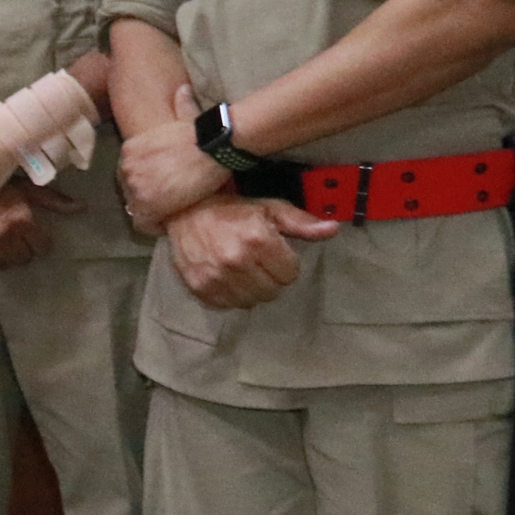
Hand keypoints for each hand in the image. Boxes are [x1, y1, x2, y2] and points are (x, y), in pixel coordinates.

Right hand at [0, 185, 76, 270]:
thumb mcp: (27, 188)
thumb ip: (54, 201)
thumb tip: (82, 208)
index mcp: (22, 220)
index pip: (43, 247)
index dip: (42, 242)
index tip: (38, 237)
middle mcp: (5, 236)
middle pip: (26, 258)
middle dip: (27, 249)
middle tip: (21, 239)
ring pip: (8, 264)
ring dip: (10, 257)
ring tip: (7, 245)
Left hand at [122, 85, 236, 231]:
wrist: (213, 146)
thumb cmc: (204, 133)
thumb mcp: (185, 115)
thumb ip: (179, 106)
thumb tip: (183, 89)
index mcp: (130, 148)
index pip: (129, 174)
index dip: (145, 185)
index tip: (161, 191)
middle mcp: (125, 166)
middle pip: (130, 192)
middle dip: (147, 199)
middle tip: (168, 204)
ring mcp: (133, 185)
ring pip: (136, 209)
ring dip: (152, 213)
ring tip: (171, 215)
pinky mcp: (145, 203)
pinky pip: (144, 224)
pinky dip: (156, 226)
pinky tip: (170, 224)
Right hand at [163, 193, 339, 309]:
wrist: (182, 212)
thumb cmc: (230, 209)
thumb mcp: (269, 208)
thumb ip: (301, 222)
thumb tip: (331, 229)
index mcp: (258, 239)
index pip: (290, 274)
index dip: (286, 264)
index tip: (274, 254)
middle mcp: (236, 260)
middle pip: (272, 291)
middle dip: (270, 278)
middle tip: (259, 263)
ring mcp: (215, 276)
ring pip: (251, 302)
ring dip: (251, 290)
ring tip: (243, 271)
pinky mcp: (199, 287)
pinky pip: (227, 306)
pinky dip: (230, 295)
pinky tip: (227, 278)